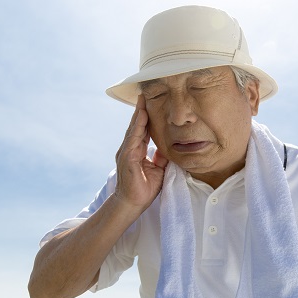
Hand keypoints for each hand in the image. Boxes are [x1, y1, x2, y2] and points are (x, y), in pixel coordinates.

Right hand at [115, 94, 168, 209]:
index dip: (147, 117)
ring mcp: (126, 152)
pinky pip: (132, 139)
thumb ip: (162, 156)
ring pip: (134, 129)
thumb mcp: (159, 169)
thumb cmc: (145, 188)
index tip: (151, 103)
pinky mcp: (127, 158)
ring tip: (142, 101)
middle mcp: (130, 148)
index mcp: (137, 150)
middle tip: (145, 94)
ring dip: (138, 115)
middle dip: (141, 110)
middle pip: (136, 126)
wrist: (133, 203)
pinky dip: (136, 127)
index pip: (142, 130)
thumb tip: (170, 145)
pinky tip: (140, 117)